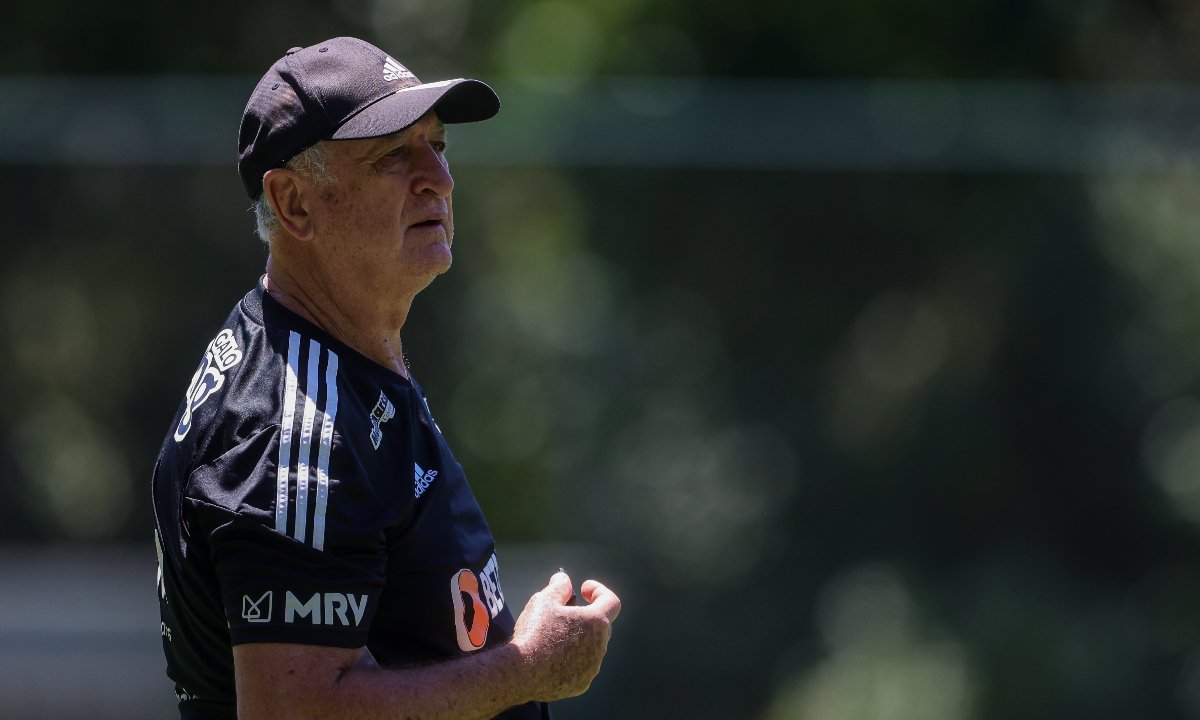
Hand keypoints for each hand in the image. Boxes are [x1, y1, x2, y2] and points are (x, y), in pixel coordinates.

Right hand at [510, 571, 621, 700]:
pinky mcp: (582, 684)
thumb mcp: (544, 600)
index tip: (583, 589)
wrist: (520, 672)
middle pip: (601, 625)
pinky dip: (571, 660)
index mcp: (596, 622)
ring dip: (579, 639)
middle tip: (563, 612)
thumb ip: (559, 586)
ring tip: (553, 636)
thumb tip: (564, 579)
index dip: (598, 591)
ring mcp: (592, 667)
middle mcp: (600, 646)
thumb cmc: (534, 632)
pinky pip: (581, 667)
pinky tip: (550, 658)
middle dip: (586, 616)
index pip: (611, 602)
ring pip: (591, 648)